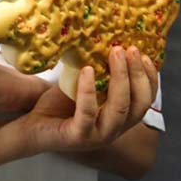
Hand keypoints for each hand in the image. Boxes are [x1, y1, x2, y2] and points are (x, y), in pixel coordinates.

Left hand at [22, 46, 157, 153]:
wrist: (32, 127)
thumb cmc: (58, 106)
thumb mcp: (82, 86)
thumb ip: (98, 74)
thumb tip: (106, 43)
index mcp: (120, 118)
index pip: (145, 100)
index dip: (149, 78)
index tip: (145, 55)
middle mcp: (115, 129)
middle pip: (138, 103)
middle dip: (136, 73)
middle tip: (128, 49)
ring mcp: (98, 136)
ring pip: (119, 108)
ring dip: (120, 78)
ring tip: (114, 54)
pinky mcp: (78, 137)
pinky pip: (87, 113)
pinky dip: (88, 91)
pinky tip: (86, 71)